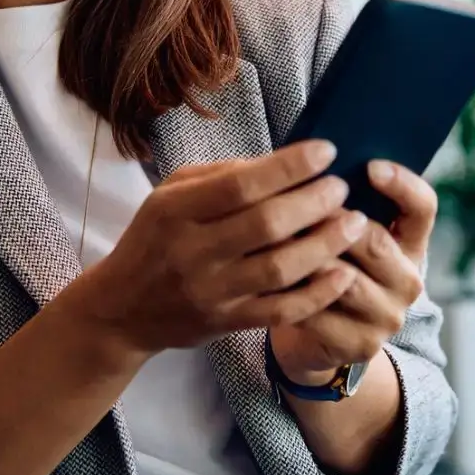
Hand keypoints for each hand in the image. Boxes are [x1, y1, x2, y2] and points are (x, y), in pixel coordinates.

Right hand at [59, 140, 370, 353]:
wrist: (121, 310)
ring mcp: (210, 291)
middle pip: (266, 224)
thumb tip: (280, 163)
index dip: (289, 167)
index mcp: (175, 211)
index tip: (326, 151)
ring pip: (279, 268)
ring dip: (324, 244)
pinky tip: (342, 274)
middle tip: (342, 189)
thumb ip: (220, 175)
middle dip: (314, 202)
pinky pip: (279, 310)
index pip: (240, 184)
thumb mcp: (169, 196)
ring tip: (354, 223)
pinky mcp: (225, 322)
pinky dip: (316, 294)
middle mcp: (191, 251)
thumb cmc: (154, 239)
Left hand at [270, 159, 436, 384]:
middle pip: (377, 242)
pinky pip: (320, 312)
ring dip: (306, 256)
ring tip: (272, 236)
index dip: (403, 184)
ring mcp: (388, 316)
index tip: (370, 166)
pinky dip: (290, 293)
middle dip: (333, 221)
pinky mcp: (361, 344)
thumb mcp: (344, 233)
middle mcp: (408, 280)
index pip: (423, 207)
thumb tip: (311, 154)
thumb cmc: (328, 266)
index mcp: (411, 244)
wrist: (321, 338)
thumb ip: (341, 201)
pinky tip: (264, 277)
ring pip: (344, 278)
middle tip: (296, 202)